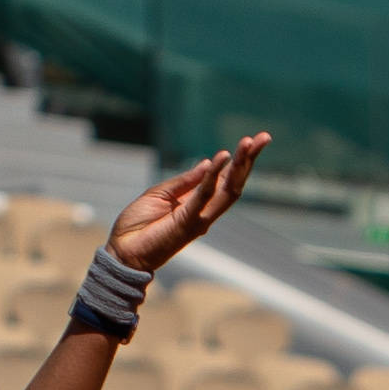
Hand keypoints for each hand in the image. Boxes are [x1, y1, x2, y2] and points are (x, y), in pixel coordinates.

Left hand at [105, 134, 268, 273]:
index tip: (252, 141)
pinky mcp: (187, 223)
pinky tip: (221, 157)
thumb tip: (206, 163)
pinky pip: (203, 196)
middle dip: (249, 160)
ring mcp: (199, 218)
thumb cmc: (139, 225)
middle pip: (234, 183)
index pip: (225, 179)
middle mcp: (205, 211)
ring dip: (240, 165)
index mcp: (198, 203)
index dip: (240, 161)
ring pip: (228, 189)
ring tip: (248, 143)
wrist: (124, 251)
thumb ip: (185, 181)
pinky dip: (213, 176)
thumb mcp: (162, 193)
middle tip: (264, 138)